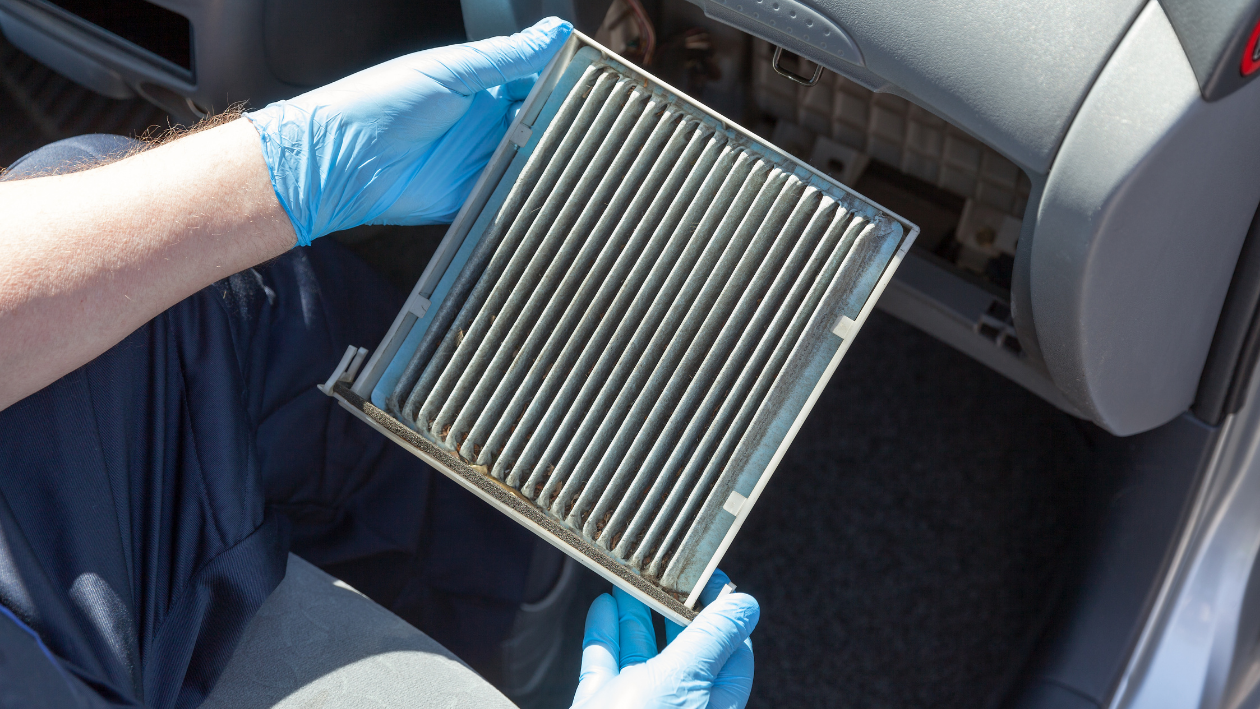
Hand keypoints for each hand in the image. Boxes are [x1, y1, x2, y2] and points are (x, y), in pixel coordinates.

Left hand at [245, 17, 571, 245]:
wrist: (342, 159)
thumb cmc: (381, 102)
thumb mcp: (452, 69)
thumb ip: (507, 56)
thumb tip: (555, 32)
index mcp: (480, 85)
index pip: (535, 79)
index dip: (563, 79)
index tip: (593, 79)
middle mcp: (484, 123)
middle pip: (540, 121)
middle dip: (563, 121)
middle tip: (590, 120)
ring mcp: (481, 160)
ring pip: (532, 159)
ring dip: (549, 156)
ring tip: (574, 151)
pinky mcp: (474, 196)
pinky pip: (511, 194)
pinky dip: (528, 190)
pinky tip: (545, 183)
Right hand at [572, 570, 756, 708]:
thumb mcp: (684, 682)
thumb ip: (712, 640)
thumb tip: (745, 604)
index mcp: (712, 704)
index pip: (731, 650)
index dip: (722, 611)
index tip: (709, 577)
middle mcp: (678, 707)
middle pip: (683, 647)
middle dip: (674, 607)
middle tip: (666, 571)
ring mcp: (637, 708)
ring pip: (641, 652)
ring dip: (636, 613)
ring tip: (632, 578)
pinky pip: (604, 666)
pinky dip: (603, 635)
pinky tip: (603, 608)